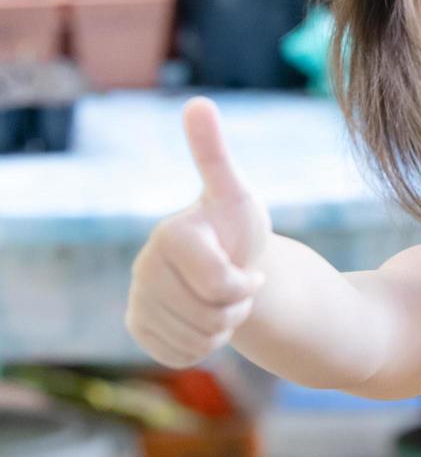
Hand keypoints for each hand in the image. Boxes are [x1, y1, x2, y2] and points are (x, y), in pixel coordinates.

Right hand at [125, 98, 271, 367]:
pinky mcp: (138, 327)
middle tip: (235, 285)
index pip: (222, 287)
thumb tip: (197, 101)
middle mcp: (143, 267)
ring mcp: (137, 298)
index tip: (248, 266)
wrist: (229, 263)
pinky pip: (180, 354)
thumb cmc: (237, 227)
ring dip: (221, 327)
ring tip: (220, 299)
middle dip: (235, 308)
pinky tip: (202, 318)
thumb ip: (216, 154)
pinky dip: (202, 345)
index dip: (246, 285)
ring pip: (199, 340)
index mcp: (170, 235)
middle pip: (211, 317)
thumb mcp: (237, 193)